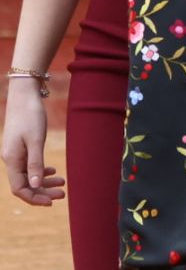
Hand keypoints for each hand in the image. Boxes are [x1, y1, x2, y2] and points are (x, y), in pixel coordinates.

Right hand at [4, 87, 63, 206]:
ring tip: (63, 183)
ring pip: (28, 175)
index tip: (51, 202)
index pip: (19, 189)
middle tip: (63, 194)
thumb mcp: (35, 140)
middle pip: (25, 184)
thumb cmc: (30, 116)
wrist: (25, 95)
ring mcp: (16, 153)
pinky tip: (54, 172)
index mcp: (12, 160)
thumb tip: (33, 185)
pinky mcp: (22, 146)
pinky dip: (41, 170)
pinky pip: (30, 165)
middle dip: (43, 191)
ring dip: (44, 182)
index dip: (34, 198)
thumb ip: (35, 163)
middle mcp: (11, 159)